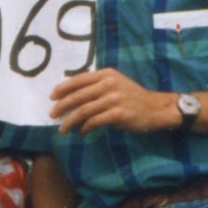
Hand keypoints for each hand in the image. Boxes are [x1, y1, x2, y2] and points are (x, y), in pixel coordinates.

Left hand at [52, 69, 175, 134]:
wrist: (155, 108)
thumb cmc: (131, 97)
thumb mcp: (115, 83)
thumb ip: (96, 85)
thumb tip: (69, 95)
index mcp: (106, 74)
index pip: (78, 79)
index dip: (62, 88)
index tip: (52, 97)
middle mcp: (109, 84)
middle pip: (77, 96)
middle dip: (61, 106)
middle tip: (52, 115)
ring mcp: (114, 99)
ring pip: (83, 110)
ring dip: (69, 121)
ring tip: (63, 128)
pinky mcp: (118, 114)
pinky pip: (94, 122)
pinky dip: (85, 128)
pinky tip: (82, 132)